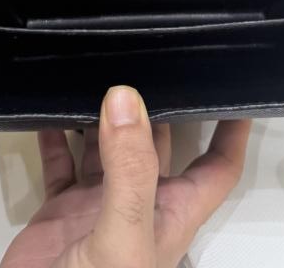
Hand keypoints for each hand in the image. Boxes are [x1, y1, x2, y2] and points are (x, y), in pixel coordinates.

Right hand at [2, 86, 249, 267]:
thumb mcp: (123, 233)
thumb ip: (130, 169)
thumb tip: (128, 97)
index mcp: (171, 212)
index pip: (216, 166)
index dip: (230, 131)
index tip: (235, 86)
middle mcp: (140, 203)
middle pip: (158, 143)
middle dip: (157, 103)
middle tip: (149, 49)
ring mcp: (98, 206)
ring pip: (107, 146)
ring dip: (104, 114)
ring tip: (98, 64)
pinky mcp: (59, 212)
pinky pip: (60, 163)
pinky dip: (54, 136)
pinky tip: (48, 106)